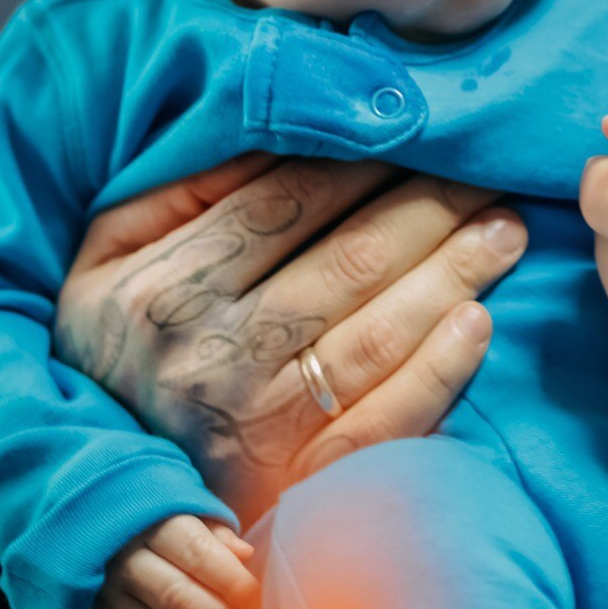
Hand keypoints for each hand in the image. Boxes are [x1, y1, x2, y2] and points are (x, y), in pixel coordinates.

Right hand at [55, 155, 525, 518]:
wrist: (102, 483)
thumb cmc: (117, 342)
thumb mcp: (114, 251)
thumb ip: (188, 187)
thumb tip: (282, 124)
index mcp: (167, 288)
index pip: (289, 202)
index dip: (366, 161)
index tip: (422, 128)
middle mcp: (213, 356)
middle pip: (351, 262)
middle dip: (434, 210)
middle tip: (492, 175)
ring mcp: (260, 427)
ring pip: (379, 336)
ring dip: (455, 275)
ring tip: (505, 232)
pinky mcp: (296, 485)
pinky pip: (383, 425)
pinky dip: (438, 373)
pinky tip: (479, 324)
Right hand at [88, 515, 259, 608]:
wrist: (102, 531)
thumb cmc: (162, 526)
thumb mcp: (190, 514)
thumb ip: (217, 534)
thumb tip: (245, 555)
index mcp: (152, 524)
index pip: (197, 553)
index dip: (232, 582)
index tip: (258, 602)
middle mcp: (122, 559)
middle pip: (177, 596)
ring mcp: (103, 596)